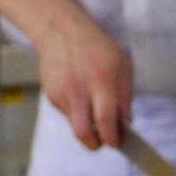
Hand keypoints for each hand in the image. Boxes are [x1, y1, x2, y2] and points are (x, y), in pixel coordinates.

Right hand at [35, 11, 132, 151]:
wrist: (62, 31)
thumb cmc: (96, 47)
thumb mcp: (122, 65)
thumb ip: (125, 96)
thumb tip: (125, 123)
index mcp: (102, 81)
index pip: (106, 120)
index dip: (112, 138)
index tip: (117, 143)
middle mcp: (80, 90)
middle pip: (84, 132)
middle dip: (94, 144)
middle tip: (101, 142)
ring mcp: (62, 93)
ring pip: (74, 124)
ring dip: (85, 125)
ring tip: (92, 110)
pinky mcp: (50, 94)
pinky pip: (66, 112)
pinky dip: (75, 110)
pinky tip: (79, 93)